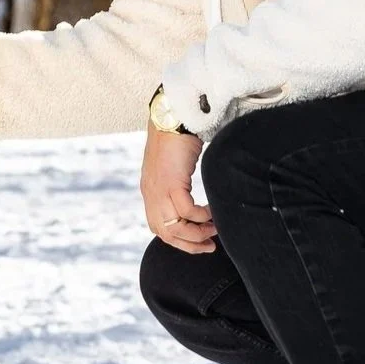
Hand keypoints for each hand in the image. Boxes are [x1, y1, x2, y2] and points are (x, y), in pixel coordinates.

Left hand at [141, 127, 214, 252]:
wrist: (172, 117)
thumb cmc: (176, 139)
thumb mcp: (173, 169)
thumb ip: (175, 186)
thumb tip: (191, 203)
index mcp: (150, 192)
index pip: (158, 228)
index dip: (178, 240)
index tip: (198, 243)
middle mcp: (151, 194)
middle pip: (165, 233)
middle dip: (189, 244)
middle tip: (210, 246)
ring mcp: (158, 190)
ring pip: (175, 227)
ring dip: (198, 233)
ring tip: (215, 228)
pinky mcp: (171, 182)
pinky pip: (187, 211)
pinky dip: (202, 216)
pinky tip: (213, 211)